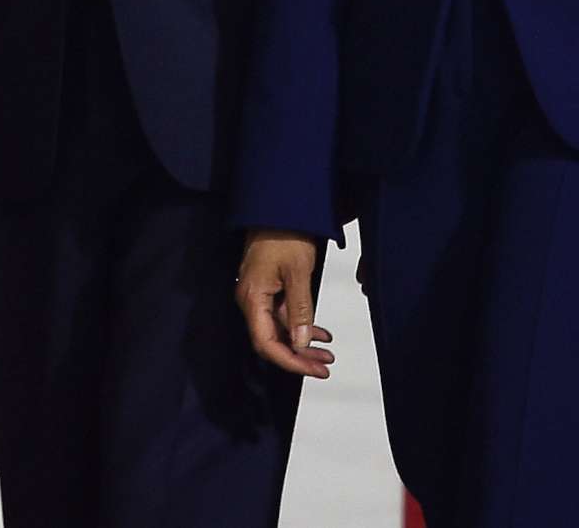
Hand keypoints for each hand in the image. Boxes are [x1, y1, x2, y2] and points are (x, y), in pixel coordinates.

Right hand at [235, 230, 333, 378]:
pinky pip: (282, 315)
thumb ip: (299, 310)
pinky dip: (301, 325)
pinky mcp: (268, 288)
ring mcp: (259, 294)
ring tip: (327, 352)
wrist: (280, 208)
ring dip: (303, 342)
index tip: (313, 369)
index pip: (266, 343)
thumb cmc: (285, 234)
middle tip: (325, 366)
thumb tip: (300, 343)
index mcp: (252, 298)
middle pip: (272, 341)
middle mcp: (251, 300)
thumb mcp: (298, 273)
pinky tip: (320, 333)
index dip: (289, 361)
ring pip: (279, 330)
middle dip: (299, 357)